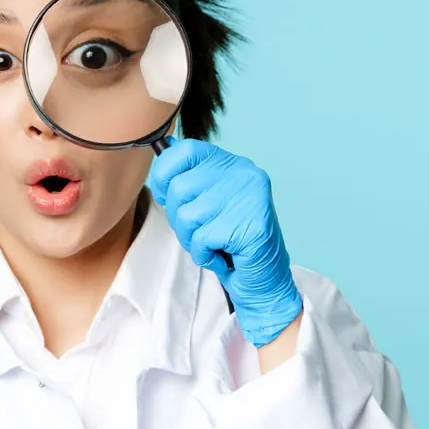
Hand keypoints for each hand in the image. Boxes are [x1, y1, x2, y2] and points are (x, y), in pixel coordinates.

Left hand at [148, 137, 302, 347]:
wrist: (263, 279)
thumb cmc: (230, 241)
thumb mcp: (208, 201)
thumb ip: (191, 177)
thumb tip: (165, 149)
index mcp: (232, 164)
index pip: (185, 150)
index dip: (165, 174)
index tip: (166, 194)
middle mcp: (244, 174)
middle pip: (180, 187)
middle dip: (178, 218)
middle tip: (200, 231)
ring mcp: (250, 198)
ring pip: (187, 215)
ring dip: (191, 239)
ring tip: (212, 244)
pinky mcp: (250, 226)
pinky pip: (202, 239)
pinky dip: (204, 254)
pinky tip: (222, 255)